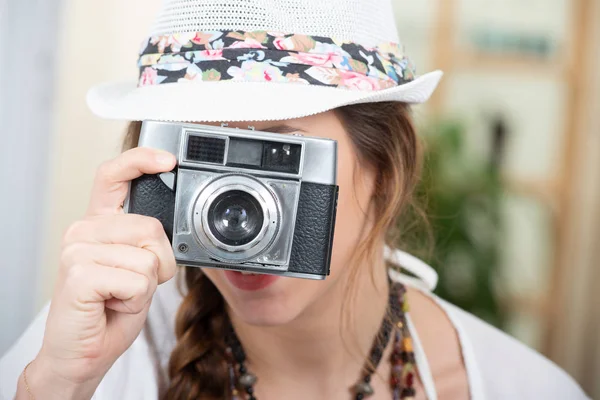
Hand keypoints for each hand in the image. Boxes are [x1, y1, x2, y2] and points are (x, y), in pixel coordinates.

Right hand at [22, 147, 177, 398]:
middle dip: (160, 261)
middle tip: (136, 284)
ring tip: (121, 296)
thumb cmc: (110, 310)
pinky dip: (136, 299)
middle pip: (151, 226)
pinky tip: (112, 305)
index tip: (170, 161)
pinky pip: (138, 279)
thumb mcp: (138, 267)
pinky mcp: (78, 272)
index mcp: (99, 223)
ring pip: (149, 256)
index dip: (141, 160)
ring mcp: (77, 248)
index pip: (114, 176)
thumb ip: (148, 241)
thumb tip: (173, 226)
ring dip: (148, 284)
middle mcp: (84, 229)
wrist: (83, 352)